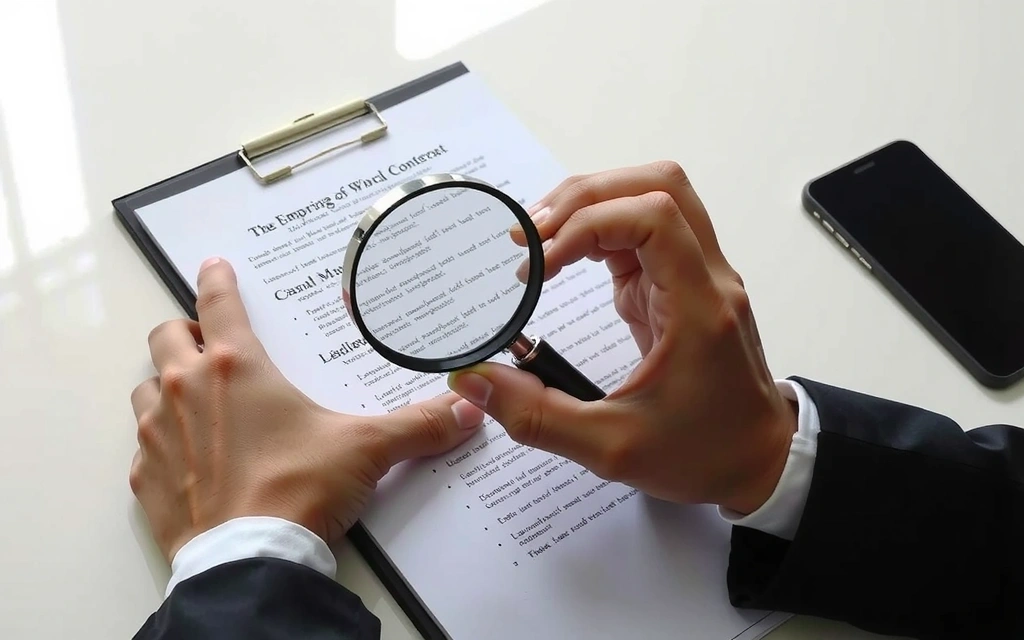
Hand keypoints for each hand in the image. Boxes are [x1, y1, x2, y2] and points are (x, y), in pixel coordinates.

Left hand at [130, 258, 482, 561]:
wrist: (249, 561)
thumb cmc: (296, 491)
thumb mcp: (366, 449)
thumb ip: (417, 425)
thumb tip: (463, 411)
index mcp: (236, 368)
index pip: (218, 303)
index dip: (216, 279)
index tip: (214, 266)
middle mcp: (186, 390)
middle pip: (166, 336)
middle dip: (183, 331)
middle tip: (205, 341)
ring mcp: (159, 435)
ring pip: (145, 388)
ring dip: (165, 385)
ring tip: (192, 399)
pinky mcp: (146, 479)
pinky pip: (143, 446)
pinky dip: (161, 442)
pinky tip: (187, 457)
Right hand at [448, 162, 794, 513]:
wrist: (760, 462)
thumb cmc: (704, 454)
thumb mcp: (612, 449)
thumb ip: (538, 417)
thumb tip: (475, 381)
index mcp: (699, 308)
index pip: (653, 216)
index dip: (587, 225)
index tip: (542, 265)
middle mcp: (705, 279)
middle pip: (657, 185)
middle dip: (585, 197)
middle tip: (530, 236)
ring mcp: (696, 277)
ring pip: (651, 198)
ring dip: (592, 206)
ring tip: (540, 241)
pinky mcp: (680, 286)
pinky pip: (643, 233)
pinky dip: (599, 233)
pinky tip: (564, 261)